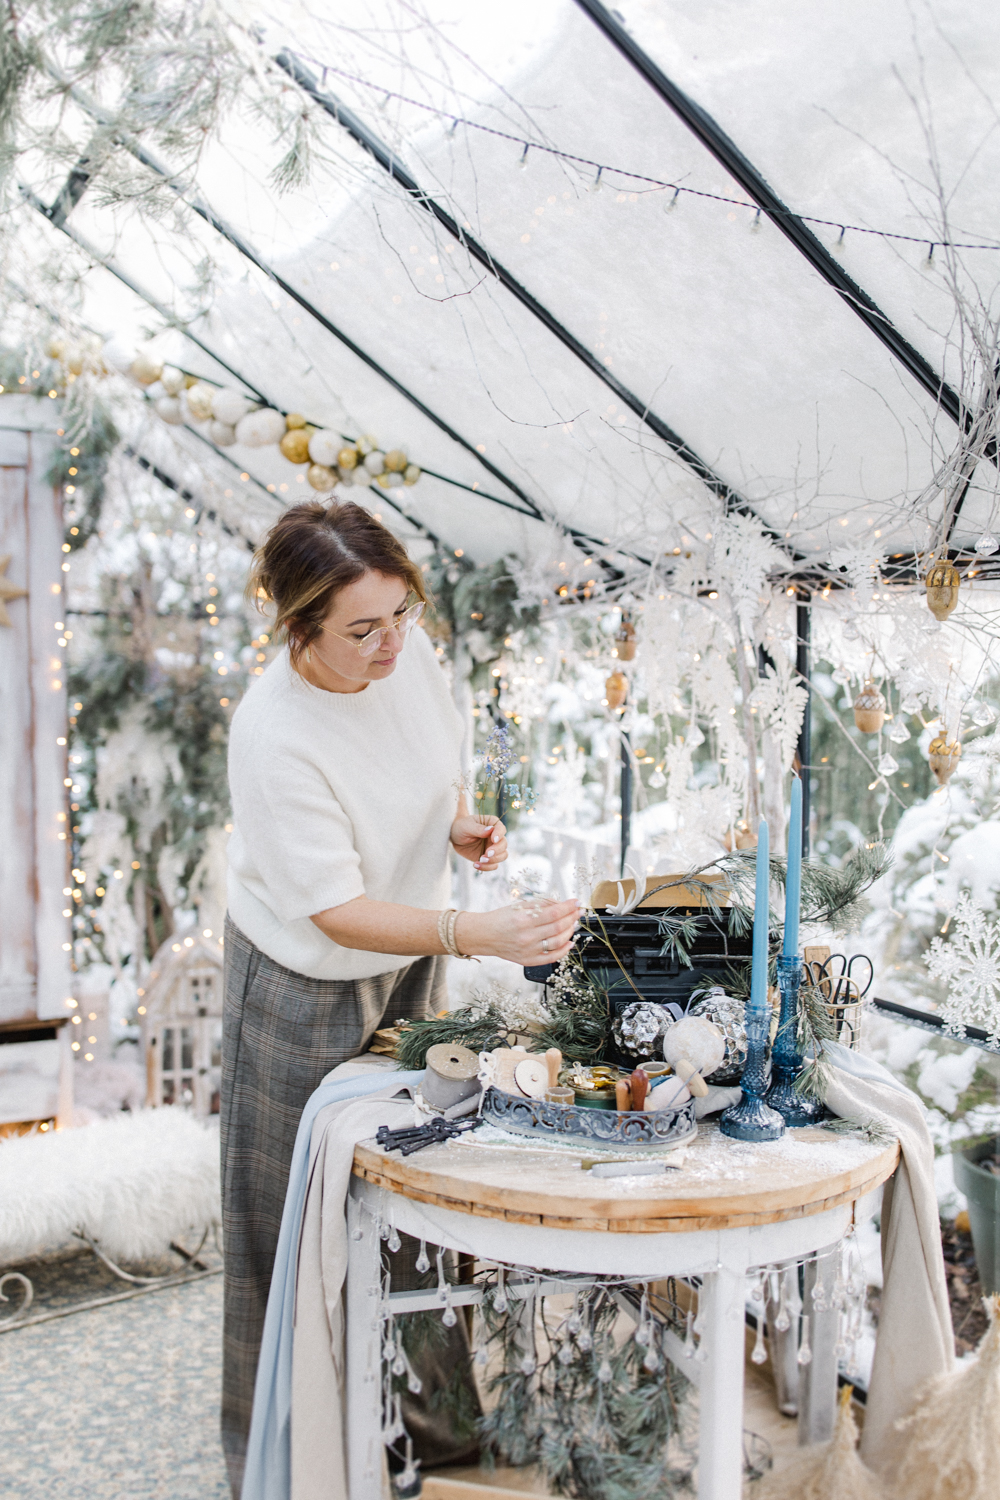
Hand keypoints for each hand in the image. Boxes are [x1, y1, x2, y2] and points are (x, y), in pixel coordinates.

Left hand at [450, 814, 506, 870]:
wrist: (454, 836)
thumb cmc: (461, 827)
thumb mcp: (467, 826)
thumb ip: (478, 829)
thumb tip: (490, 830)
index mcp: (492, 824)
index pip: (501, 829)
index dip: (499, 835)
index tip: (493, 840)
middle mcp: (495, 836)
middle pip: (504, 844)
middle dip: (497, 850)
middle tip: (486, 854)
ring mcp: (493, 848)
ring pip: (502, 856)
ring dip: (493, 860)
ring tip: (480, 860)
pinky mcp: (488, 858)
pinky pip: (493, 865)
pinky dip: (487, 867)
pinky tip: (476, 864)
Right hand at [457, 897, 579, 964]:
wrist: (483, 935)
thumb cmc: (499, 919)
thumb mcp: (518, 906)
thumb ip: (539, 905)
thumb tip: (560, 904)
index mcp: (524, 919)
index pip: (553, 913)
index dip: (568, 907)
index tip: (576, 902)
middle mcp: (527, 936)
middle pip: (558, 927)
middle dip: (572, 918)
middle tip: (578, 912)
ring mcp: (528, 950)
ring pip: (557, 942)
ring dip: (570, 932)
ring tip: (573, 924)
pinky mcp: (528, 960)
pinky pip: (551, 957)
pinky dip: (563, 951)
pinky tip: (569, 942)